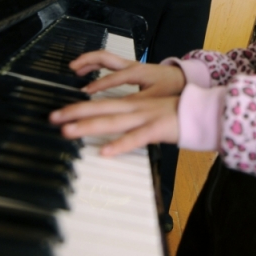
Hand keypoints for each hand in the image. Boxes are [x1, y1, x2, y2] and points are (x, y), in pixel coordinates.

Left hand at [50, 95, 179, 156]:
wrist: (203, 111)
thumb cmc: (177, 114)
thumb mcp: (149, 114)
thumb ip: (131, 120)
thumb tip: (113, 128)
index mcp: (133, 103)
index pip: (100, 104)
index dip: (78, 108)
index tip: (58, 113)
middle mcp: (135, 107)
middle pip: (100, 109)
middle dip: (74, 113)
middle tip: (52, 118)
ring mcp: (145, 117)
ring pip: (112, 121)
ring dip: (89, 126)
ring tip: (69, 131)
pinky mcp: (157, 128)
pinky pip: (136, 138)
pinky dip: (120, 144)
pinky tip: (105, 151)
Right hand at [70, 50, 185, 97]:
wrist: (181, 78)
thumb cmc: (170, 87)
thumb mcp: (154, 98)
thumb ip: (136, 103)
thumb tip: (118, 110)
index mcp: (136, 72)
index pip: (112, 77)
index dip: (98, 85)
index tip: (84, 93)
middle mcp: (130, 65)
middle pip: (104, 57)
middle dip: (87, 60)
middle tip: (72, 67)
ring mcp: (129, 65)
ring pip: (105, 57)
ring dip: (89, 61)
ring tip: (75, 68)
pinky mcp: (130, 68)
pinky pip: (109, 63)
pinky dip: (96, 65)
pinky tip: (89, 73)